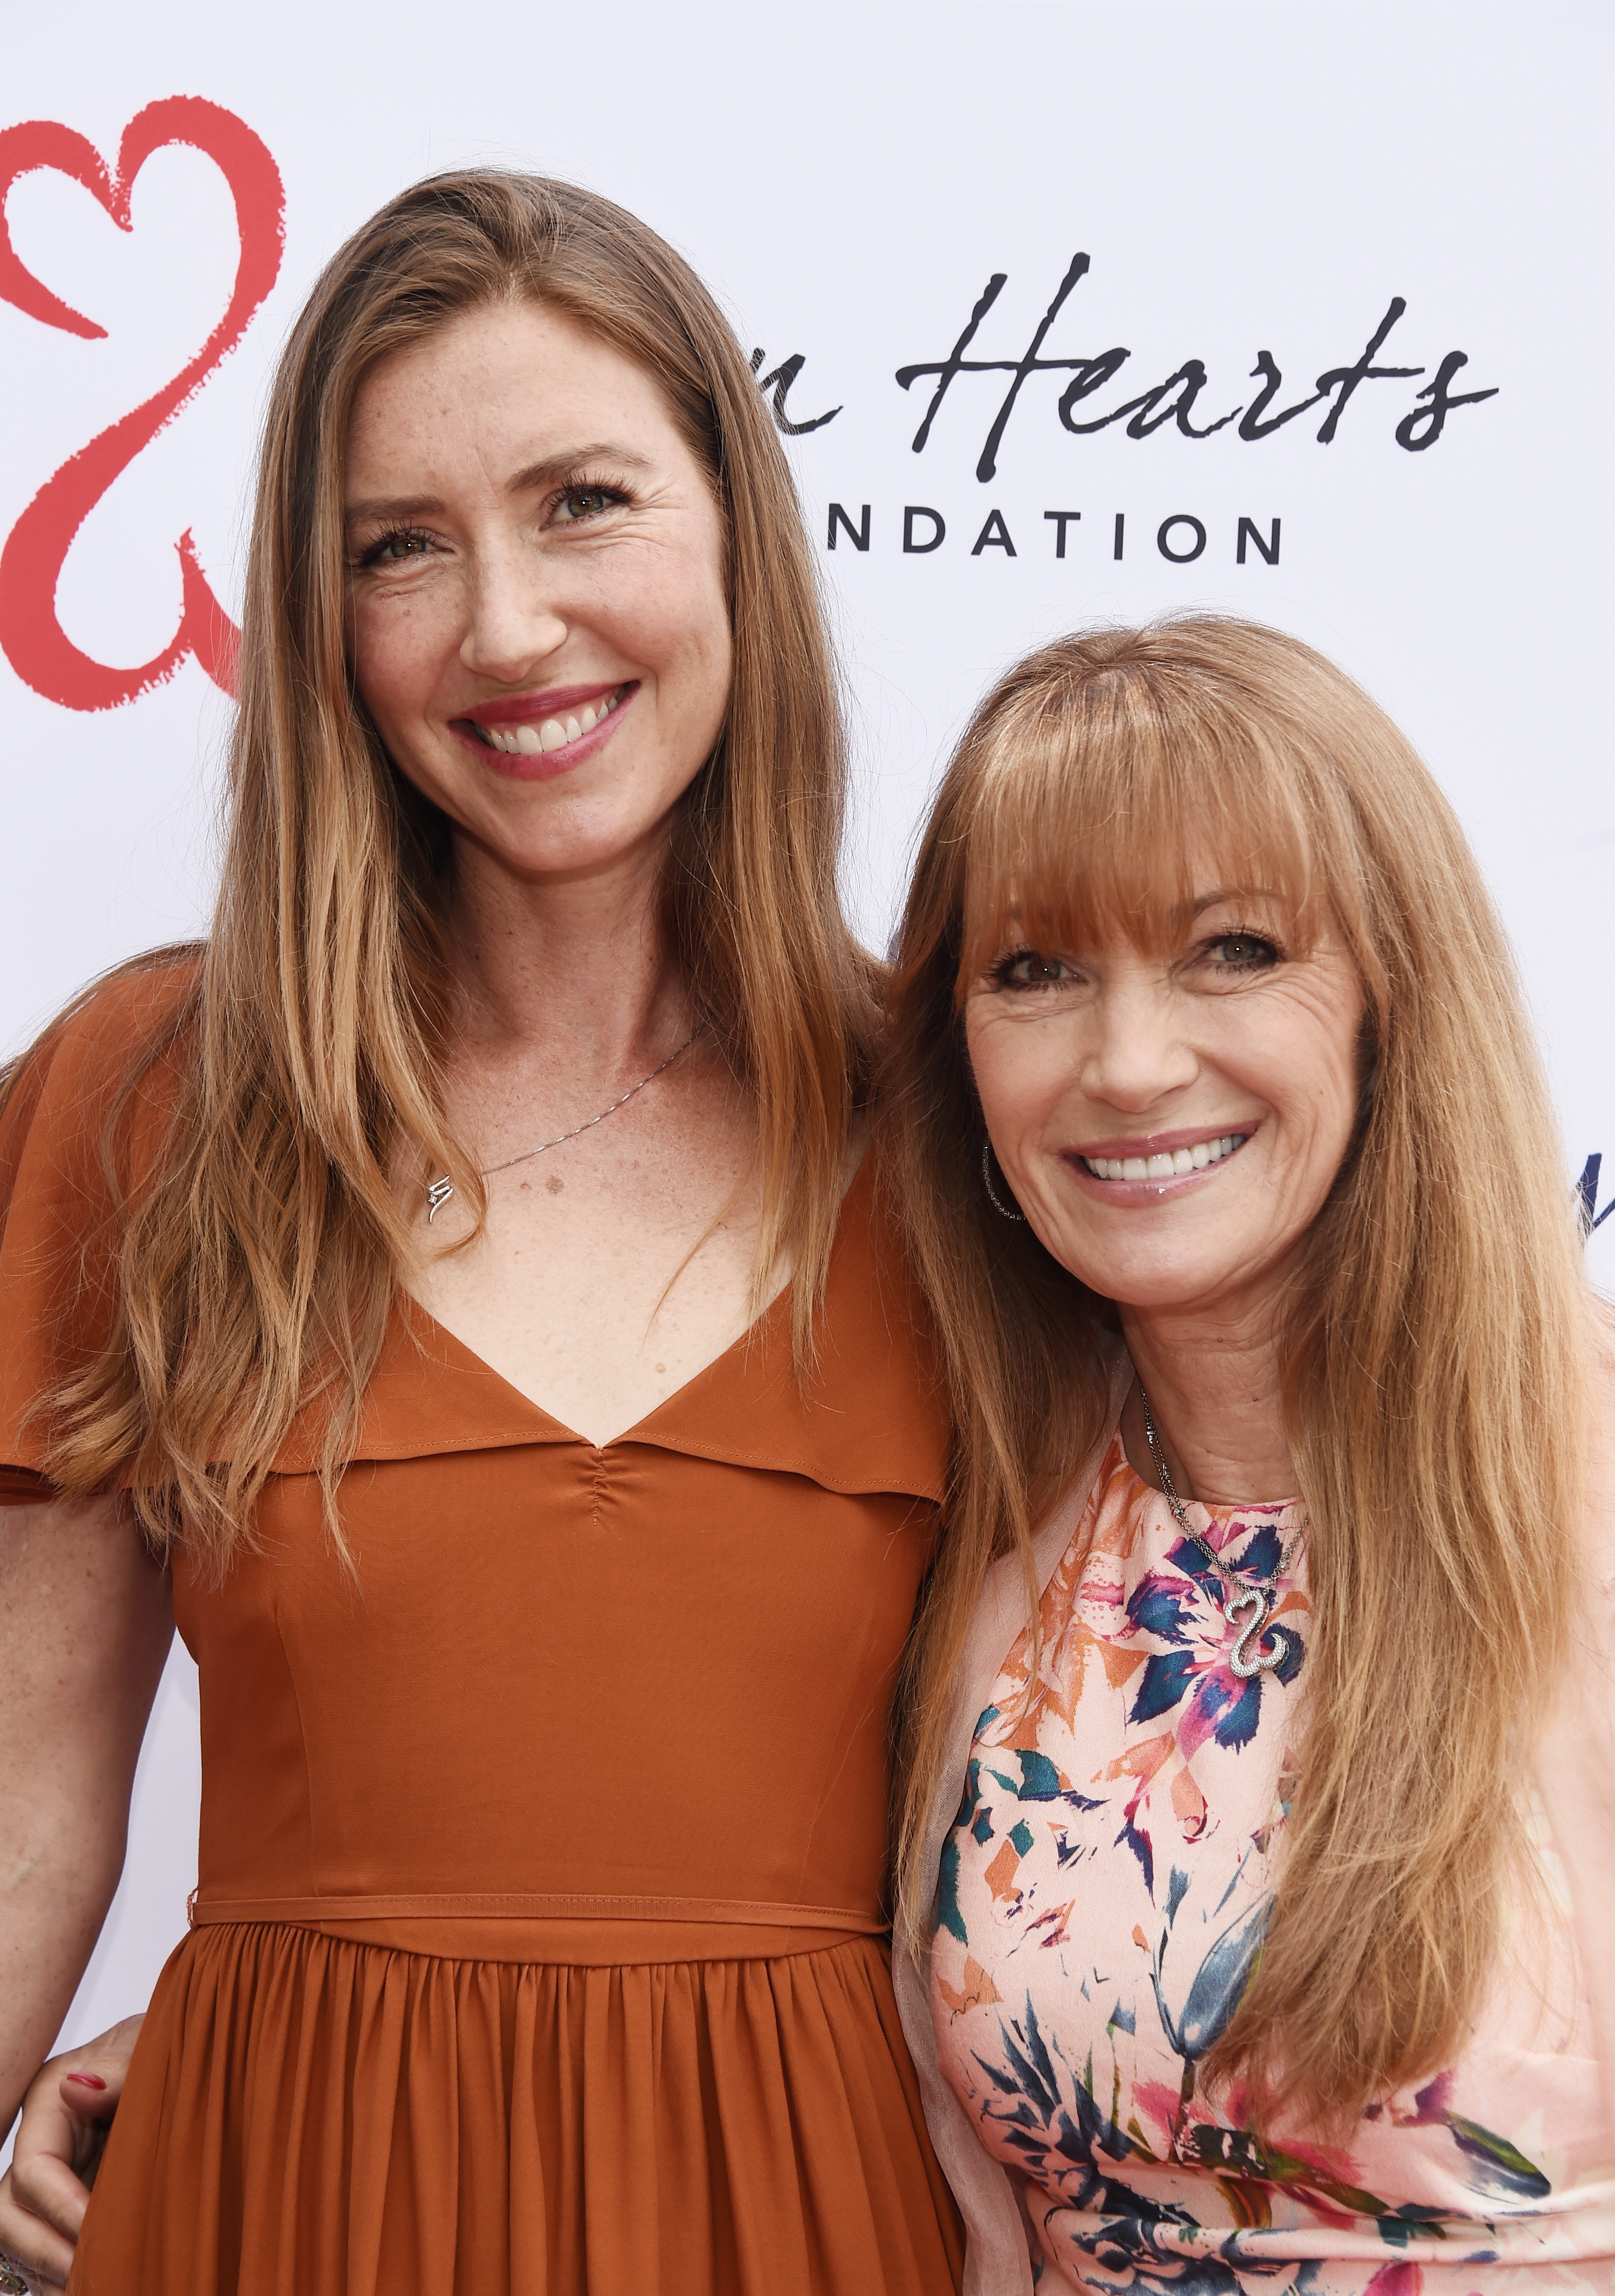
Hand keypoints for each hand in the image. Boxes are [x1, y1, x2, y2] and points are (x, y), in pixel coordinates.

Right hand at [0, 2017, 142, 2288]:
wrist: (187, 2052)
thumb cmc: (167, 2043)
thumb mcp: (151, 2047)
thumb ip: (120, 2070)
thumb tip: (79, 2090)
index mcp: (50, 2101)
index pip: (32, 2168)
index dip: (61, 2207)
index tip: (98, 2231)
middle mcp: (41, 2143)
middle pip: (11, 2214)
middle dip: (46, 2251)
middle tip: (92, 2276)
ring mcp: (52, 2177)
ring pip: (23, 2239)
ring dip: (52, 2270)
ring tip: (98, 2285)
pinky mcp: (69, 2202)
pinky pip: (49, 2247)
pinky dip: (64, 2272)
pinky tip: (96, 2282)